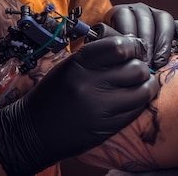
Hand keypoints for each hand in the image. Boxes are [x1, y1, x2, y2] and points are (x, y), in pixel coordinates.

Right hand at [0, 36, 156, 175]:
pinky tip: (131, 99)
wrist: (32, 130)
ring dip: (145, 85)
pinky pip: (137, 110)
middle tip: (135, 69)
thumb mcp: (71, 65)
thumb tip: (134, 45)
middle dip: (141, 67)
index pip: (120, 47)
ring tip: (138, 84)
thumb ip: (100, 55)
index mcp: (80, 64)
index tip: (135, 49)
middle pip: (137, 69)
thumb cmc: (55, 92)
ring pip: (143, 90)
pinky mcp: (107, 127)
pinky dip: (139, 102)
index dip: (134, 46)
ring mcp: (100, 108)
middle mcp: (91, 85)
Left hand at [104, 2, 177, 68]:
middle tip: (146, 64)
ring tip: (160, 62)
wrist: (119, 58)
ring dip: (163, 42)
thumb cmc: (110, 57)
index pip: (124, 17)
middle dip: (147, 44)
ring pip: (163, 19)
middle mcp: (138, 10)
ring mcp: (156, 15)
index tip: (131, 57)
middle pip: (145, 20)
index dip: (129, 37)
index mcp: (119, 13)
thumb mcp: (105, 49)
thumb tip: (112, 56)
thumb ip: (107, 48)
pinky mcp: (171, 24)